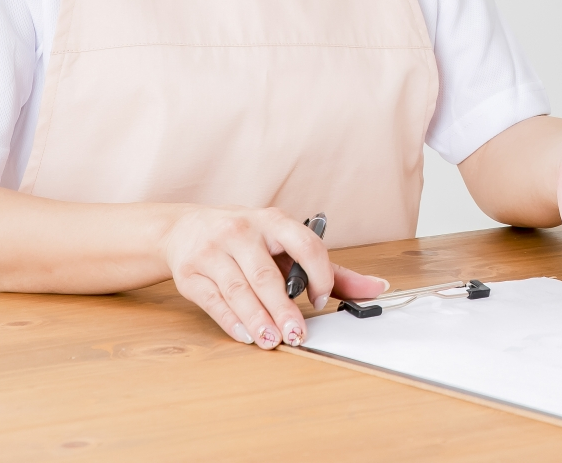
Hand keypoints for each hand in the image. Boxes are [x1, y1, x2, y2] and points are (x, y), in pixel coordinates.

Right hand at [159, 206, 387, 348]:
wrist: (185, 229)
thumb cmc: (246, 239)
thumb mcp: (284, 244)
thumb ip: (329, 269)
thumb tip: (376, 288)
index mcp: (273, 221)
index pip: (303, 243)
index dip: (318, 273)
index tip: (322, 300)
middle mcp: (242, 231)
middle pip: (266, 274)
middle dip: (283, 307)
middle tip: (298, 334)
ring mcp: (214, 251)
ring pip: (239, 289)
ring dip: (257, 318)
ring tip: (273, 341)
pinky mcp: (192, 273)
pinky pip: (214, 300)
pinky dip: (231, 320)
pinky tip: (247, 335)